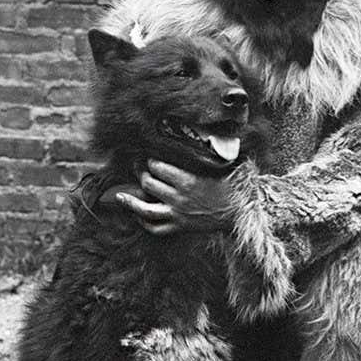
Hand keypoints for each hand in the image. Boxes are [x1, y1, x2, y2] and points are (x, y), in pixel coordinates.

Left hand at [112, 160, 234, 235]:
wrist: (240, 213)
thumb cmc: (232, 186)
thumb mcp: (221, 165)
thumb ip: (210, 152)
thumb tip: (214, 133)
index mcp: (188, 180)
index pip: (157, 166)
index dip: (149, 160)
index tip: (148, 155)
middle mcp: (179, 197)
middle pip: (148, 183)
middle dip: (140, 173)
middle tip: (137, 166)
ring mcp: (178, 214)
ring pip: (145, 209)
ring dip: (131, 201)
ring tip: (120, 195)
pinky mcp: (180, 227)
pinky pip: (156, 228)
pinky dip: (144, 223)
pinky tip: (138, 216)